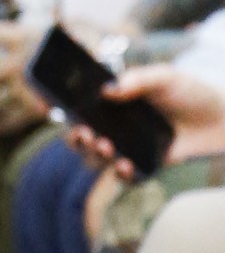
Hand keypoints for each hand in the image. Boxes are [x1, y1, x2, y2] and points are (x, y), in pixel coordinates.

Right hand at [62, 63, 224, 177]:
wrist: (222, 119)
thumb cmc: (192, 93)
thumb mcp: (166, 77)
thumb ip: (138, 79)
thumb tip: (108, 89)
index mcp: (114, 101)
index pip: (79, 105)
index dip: (58, 106)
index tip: (45, 105)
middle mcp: (115, 125)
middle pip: (81, 135)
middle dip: (75, 137)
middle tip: (83, 133)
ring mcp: (127, 145)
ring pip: (96, 157)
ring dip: (94, 154)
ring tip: (106, 147)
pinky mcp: (143, 164)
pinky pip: (123, 175)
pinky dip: (119, 173)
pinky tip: (125, 165)